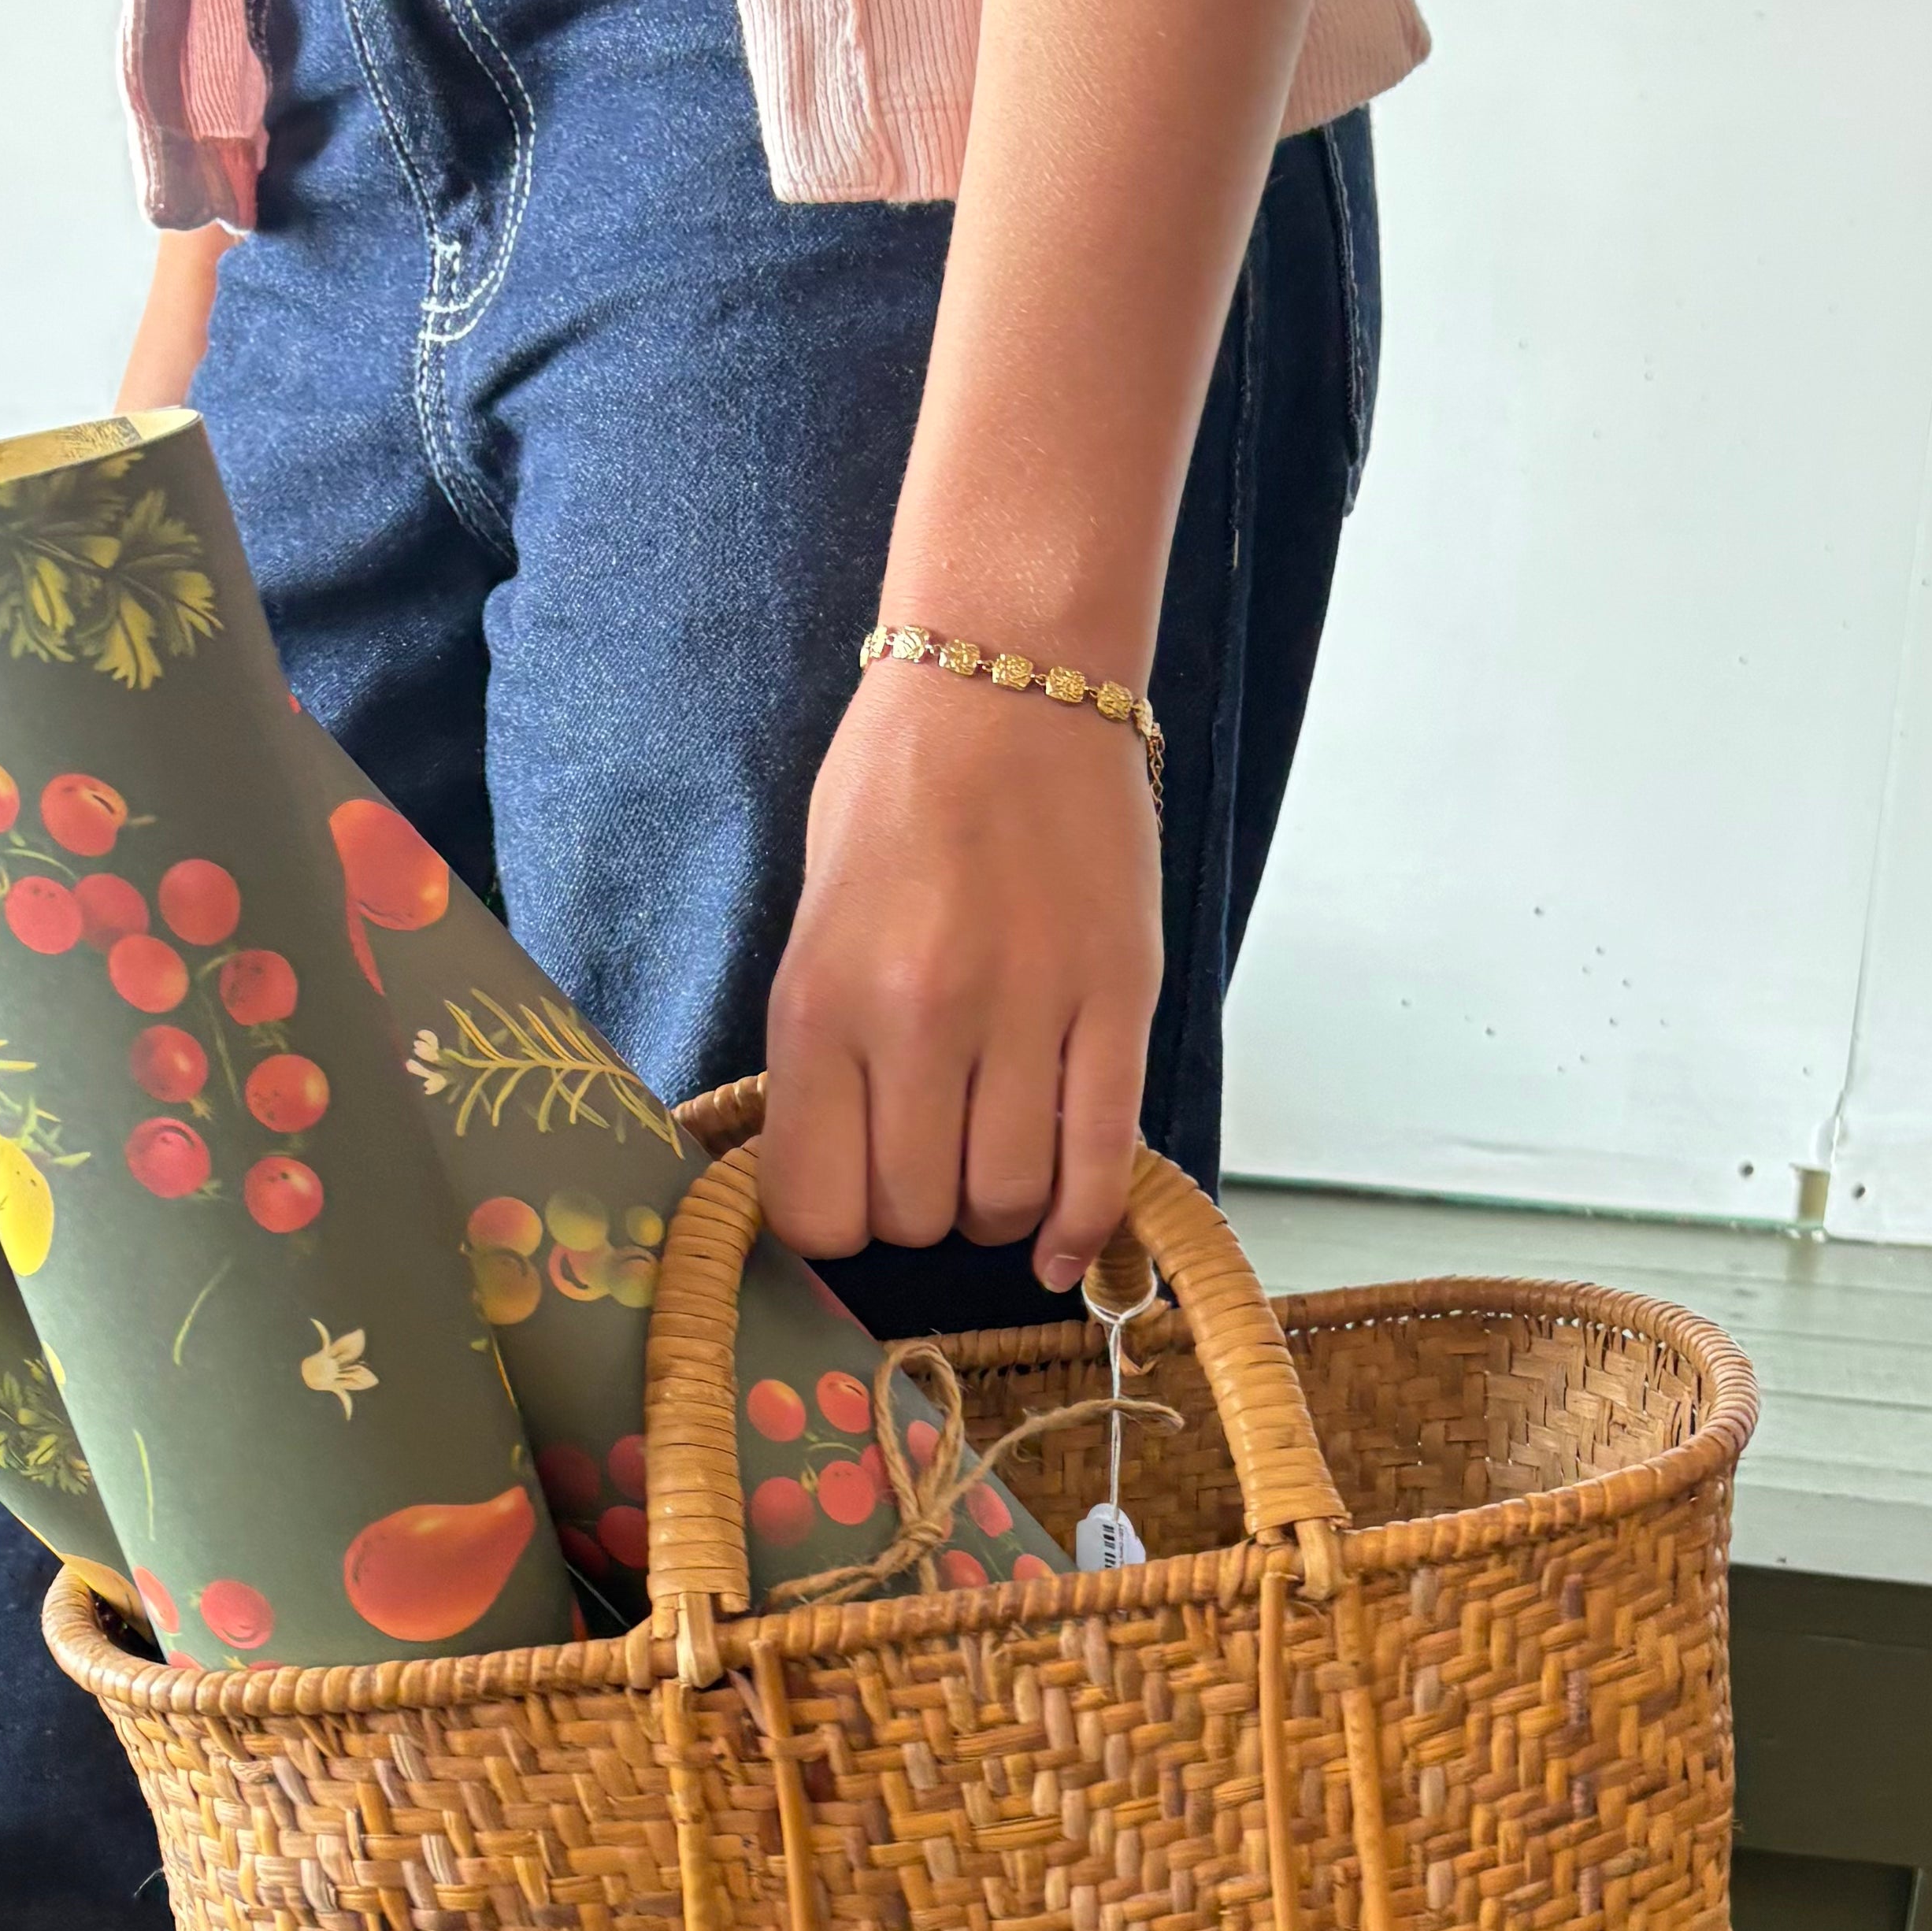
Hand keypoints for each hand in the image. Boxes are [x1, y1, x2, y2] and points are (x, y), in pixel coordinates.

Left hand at [763, 653, 1161, 1289]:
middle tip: (929, 1162)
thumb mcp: (814, 927)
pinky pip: (1101, 1159)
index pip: (815, 1208)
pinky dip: (1083, 1225)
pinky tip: (1062, 1247)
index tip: (851, 1195)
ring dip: (998, 1208)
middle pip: (917, 1216)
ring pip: (1008, 1198)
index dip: (834, 1224)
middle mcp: (918, 1016)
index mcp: (821, 1000)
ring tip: (993, 1160)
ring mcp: (1026, 1011)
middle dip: (920, 1214)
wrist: (1006, 683)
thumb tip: (842, 1179)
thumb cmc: (896, 797)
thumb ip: (825, 1055)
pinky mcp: (1117, 1001)